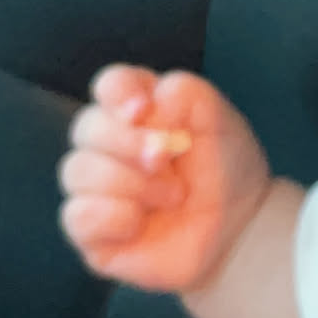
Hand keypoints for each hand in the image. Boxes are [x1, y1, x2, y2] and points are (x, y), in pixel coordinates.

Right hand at [58, 65, 270, 296]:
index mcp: (139, 111)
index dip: (118, 92)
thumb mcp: (219, 119)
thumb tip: (144, 105)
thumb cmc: (226, 173)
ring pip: (77, 170)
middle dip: (126, 142)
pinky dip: (113, 216)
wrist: (240, 232)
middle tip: (165, 158)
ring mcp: (96, 188)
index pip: (109, 85)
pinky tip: (141, 224)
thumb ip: (184, 92)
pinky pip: (77, 214)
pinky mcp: (91, 231)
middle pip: (86, 126)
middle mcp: (110, 146)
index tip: (144, 109)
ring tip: (173, 196)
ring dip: (130, 183)